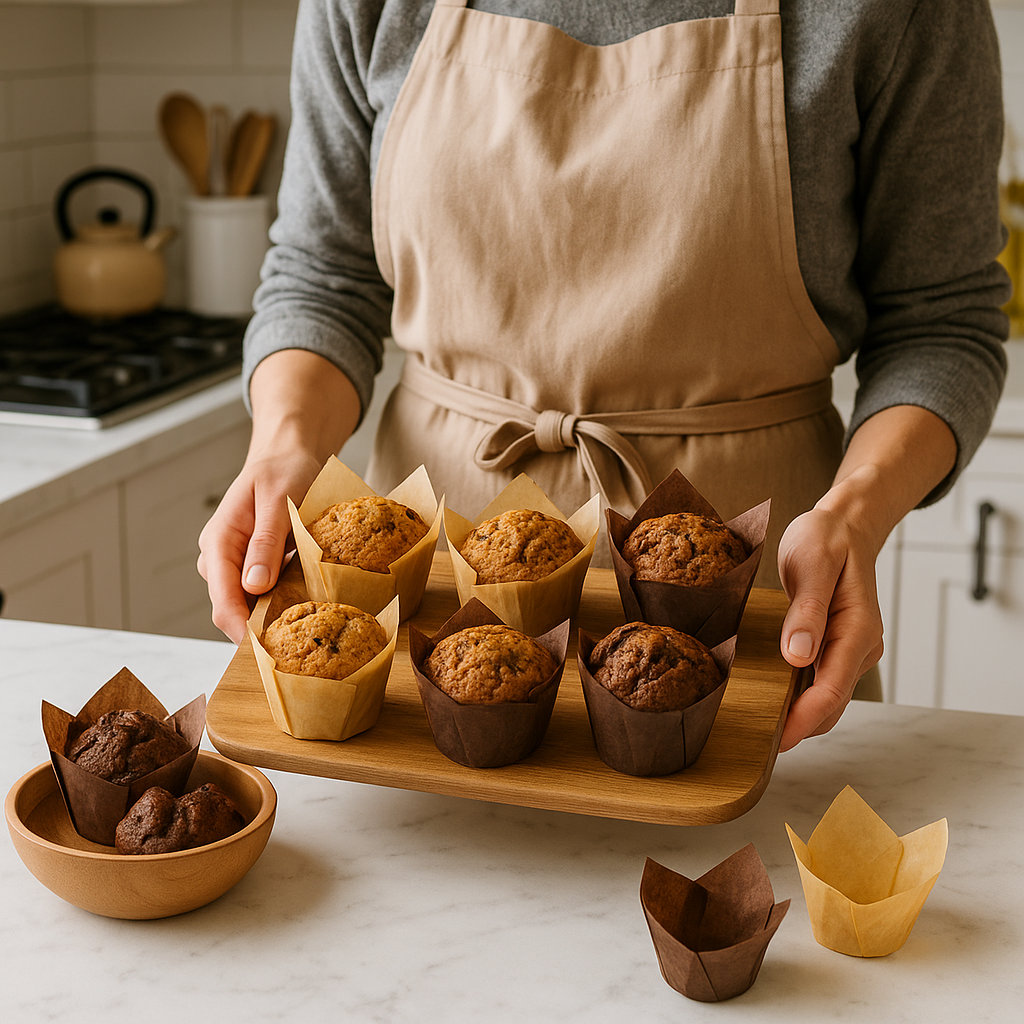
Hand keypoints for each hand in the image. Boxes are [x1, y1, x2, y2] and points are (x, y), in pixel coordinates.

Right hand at [198, 449, 322, 643]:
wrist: (288, 455)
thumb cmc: (284, 470)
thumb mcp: (279, 501)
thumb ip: (266, 543)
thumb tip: (254, 586)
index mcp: (219, 541)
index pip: (222, 599)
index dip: (242, 629)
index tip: (267, 651)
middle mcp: (220, 558)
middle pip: (233, 609)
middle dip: (260, 628)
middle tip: (297, 648)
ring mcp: (236, 564)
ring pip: (249, 605)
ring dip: (274, 617)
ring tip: (306, 628)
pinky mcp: (254, 566)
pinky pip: (264, 594)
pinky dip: (282, 602)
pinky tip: (307, 604)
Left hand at [775, 506, 884, 751]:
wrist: (845, 524)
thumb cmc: (826, 538)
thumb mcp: (812, 564)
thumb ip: (807, 612)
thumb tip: (797, 658)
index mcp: (859, 629)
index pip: (832, 689)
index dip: (804, 719)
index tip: (777, 739)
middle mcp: (861, 646)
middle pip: (832, 702)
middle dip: (799, 727)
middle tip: (756, 745)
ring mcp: (852, 648)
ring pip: (827, 696)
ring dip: (798, 715)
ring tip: (758, 730)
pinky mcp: (838, 646)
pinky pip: (820, 680)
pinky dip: (800, 696)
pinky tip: (771, 701)